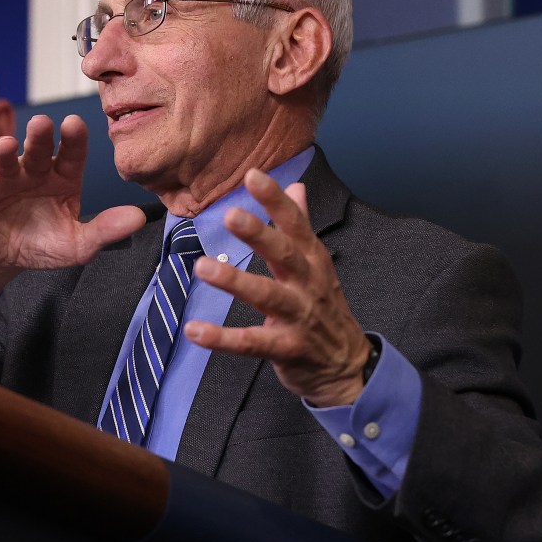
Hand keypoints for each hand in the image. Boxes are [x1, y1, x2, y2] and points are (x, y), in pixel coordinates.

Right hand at [0, 114, 145, 308]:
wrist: (4, 258)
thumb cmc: (44, 243)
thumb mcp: (79, 244)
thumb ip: (106, 230)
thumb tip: (141, 219)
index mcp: (64, 177)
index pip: (73, 153)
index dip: (74, 139)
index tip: (76, 124)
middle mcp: (35, 171)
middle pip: (39, 149)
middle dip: (40, 136)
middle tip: (43, 123)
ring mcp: (6, 179)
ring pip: (5, 160)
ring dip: (3, 151)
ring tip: (6, 146)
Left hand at [184, 168, 370, 406]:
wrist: (347, 366)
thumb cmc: (324, 308)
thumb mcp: (317, 265)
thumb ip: (301, 226)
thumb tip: (297, 186)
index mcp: (313, 260)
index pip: (296, 224)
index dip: (275, 200)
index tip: (253, 175)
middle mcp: (308, 284)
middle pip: (284, 255)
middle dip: (259, 235)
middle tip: (230, 215)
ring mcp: (299, 317)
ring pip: (267, 296)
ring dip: (234, 282)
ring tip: (202, 268)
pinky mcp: (287, 348)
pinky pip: (251, 343)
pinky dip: (222, 339)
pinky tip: (194, 330)